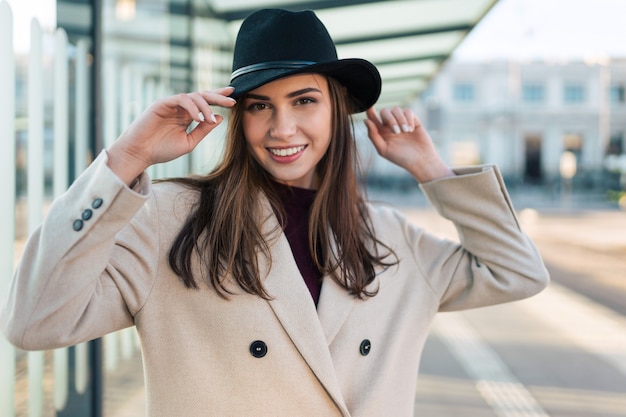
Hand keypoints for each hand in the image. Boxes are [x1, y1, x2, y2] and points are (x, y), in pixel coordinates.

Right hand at [107, 87, 236, 184]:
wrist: (140, 153)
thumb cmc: (162, 150)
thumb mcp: (189, 142)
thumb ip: (203, 130)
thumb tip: (220, 118)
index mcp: (187, 115)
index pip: (205, 103)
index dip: (219, 98)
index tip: (234, 98)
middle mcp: (181, 107)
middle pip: (202, 96)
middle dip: (218, 96)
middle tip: (231, 100)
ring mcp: (171, 104)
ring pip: (194, 96)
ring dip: (205, 107)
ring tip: (210, 119)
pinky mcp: (162, 103)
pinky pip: (181, 99)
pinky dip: (192, 107)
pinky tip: (199, 118)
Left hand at [364, 106, 453, 182]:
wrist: (420, 160)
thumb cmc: (401, 158)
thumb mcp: (384, 149)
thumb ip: (373, 135)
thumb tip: (366, 121)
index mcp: (381, 132)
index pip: (373, 118)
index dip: (369, 110)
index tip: (369, 106)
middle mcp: (390, 125)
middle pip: (384, 111)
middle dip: (390, 119)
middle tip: (397, 132)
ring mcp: (401, 121)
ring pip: (396, 109)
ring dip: (400, 120)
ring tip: (405, 132)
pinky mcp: (413, 120)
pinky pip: (408, 111)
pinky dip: (408, 119)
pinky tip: (411, 130)